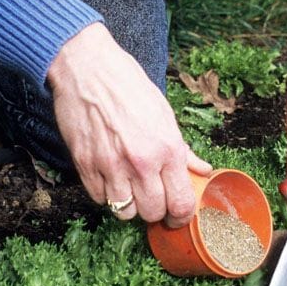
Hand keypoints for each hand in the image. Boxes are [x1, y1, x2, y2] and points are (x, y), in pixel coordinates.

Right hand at [47, 23, 210, 225]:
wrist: (88, 68)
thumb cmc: (129, 86)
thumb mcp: (164, 114)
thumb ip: (183, 149)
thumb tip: (201, 169)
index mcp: (167, 148)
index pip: (181, 203)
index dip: (181, 216)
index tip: (177, 216)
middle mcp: (140, 162)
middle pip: (152, 212)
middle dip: (155, 211)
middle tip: (152, 199)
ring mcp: (110, 166)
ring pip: (124, 212)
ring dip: (129, 205)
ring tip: (130, 188)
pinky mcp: (85, 165)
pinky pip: (99, 199)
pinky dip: (106, 195)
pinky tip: (110, 178)